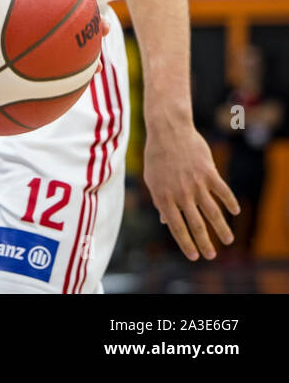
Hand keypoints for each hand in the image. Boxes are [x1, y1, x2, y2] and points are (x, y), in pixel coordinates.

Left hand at [143, 119, 238, 260]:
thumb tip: (166, 222)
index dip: (185, 243)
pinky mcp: (209, 173)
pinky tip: (235, 211)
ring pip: (212, 212)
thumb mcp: (152, 179)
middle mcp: (181, 194)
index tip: (193, 256)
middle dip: (204, 243)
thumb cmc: (157, 156)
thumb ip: (159, 201)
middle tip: (212, 256)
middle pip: (196, 224)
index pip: (176, 227)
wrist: (168, 131)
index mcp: (163, 197)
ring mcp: (196, 184)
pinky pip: (223, 192)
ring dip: (221, 228)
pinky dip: (230, 202)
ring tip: (228, 240)